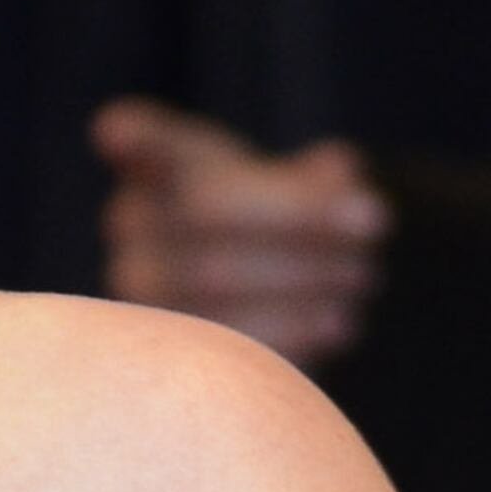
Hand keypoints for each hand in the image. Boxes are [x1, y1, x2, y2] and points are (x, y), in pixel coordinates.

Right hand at [95, 96, 390, 363]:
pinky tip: (338, 323)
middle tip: (375, 220)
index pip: (143, 144)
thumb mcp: (306, 189)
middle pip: (205, 211)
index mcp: (160, 167)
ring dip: (305, 277)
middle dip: (299, 217)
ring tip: (363, 278)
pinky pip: (221, 343)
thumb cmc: (288, 231)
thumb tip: (336, 175)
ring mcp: (137, 293)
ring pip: (212, 281)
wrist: (281, 307)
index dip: (130, 140)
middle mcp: (130, 226)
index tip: (115, 133)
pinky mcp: (167, 357)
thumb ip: (314, 181)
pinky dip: (291, 332)